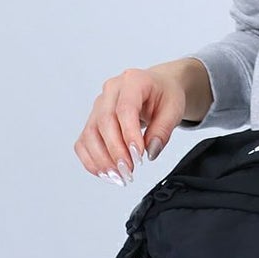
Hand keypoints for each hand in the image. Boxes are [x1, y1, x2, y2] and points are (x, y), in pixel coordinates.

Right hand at [73, 67, 186, 185]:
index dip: (129, 134)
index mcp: (133, 81)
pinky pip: (84, 142)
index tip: (138, 155)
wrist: (158, 87)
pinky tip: (106, 173)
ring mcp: (98, 105)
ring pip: (90, 134)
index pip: (125, 109)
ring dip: (101, 159)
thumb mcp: (174, 109)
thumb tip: (151, 151)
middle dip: (115, 151)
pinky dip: (91, 160)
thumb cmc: (165, 94)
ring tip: (118, 176)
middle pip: (104, 122)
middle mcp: (111, 91)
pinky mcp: (93, 120)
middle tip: (128, 170)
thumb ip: (163, 130)